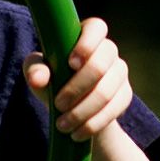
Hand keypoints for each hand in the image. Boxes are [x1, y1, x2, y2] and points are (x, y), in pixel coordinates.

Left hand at [23, 17, 131, 142]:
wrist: (71, 108)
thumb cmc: (52, 81)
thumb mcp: (39, 74)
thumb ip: (34, 70)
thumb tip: (37, 78)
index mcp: (86, 36)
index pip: (96, 27)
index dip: (87, 43)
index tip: (71, 63)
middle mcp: (108, 51)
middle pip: (101, 64)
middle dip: (77, 88)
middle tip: (58, 104)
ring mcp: (120, 72)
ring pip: (106, 91)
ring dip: (82, 111)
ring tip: (62, 125)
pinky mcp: (125, 95)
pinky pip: (114, 109)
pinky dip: (93, 123)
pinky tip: (77, 133)